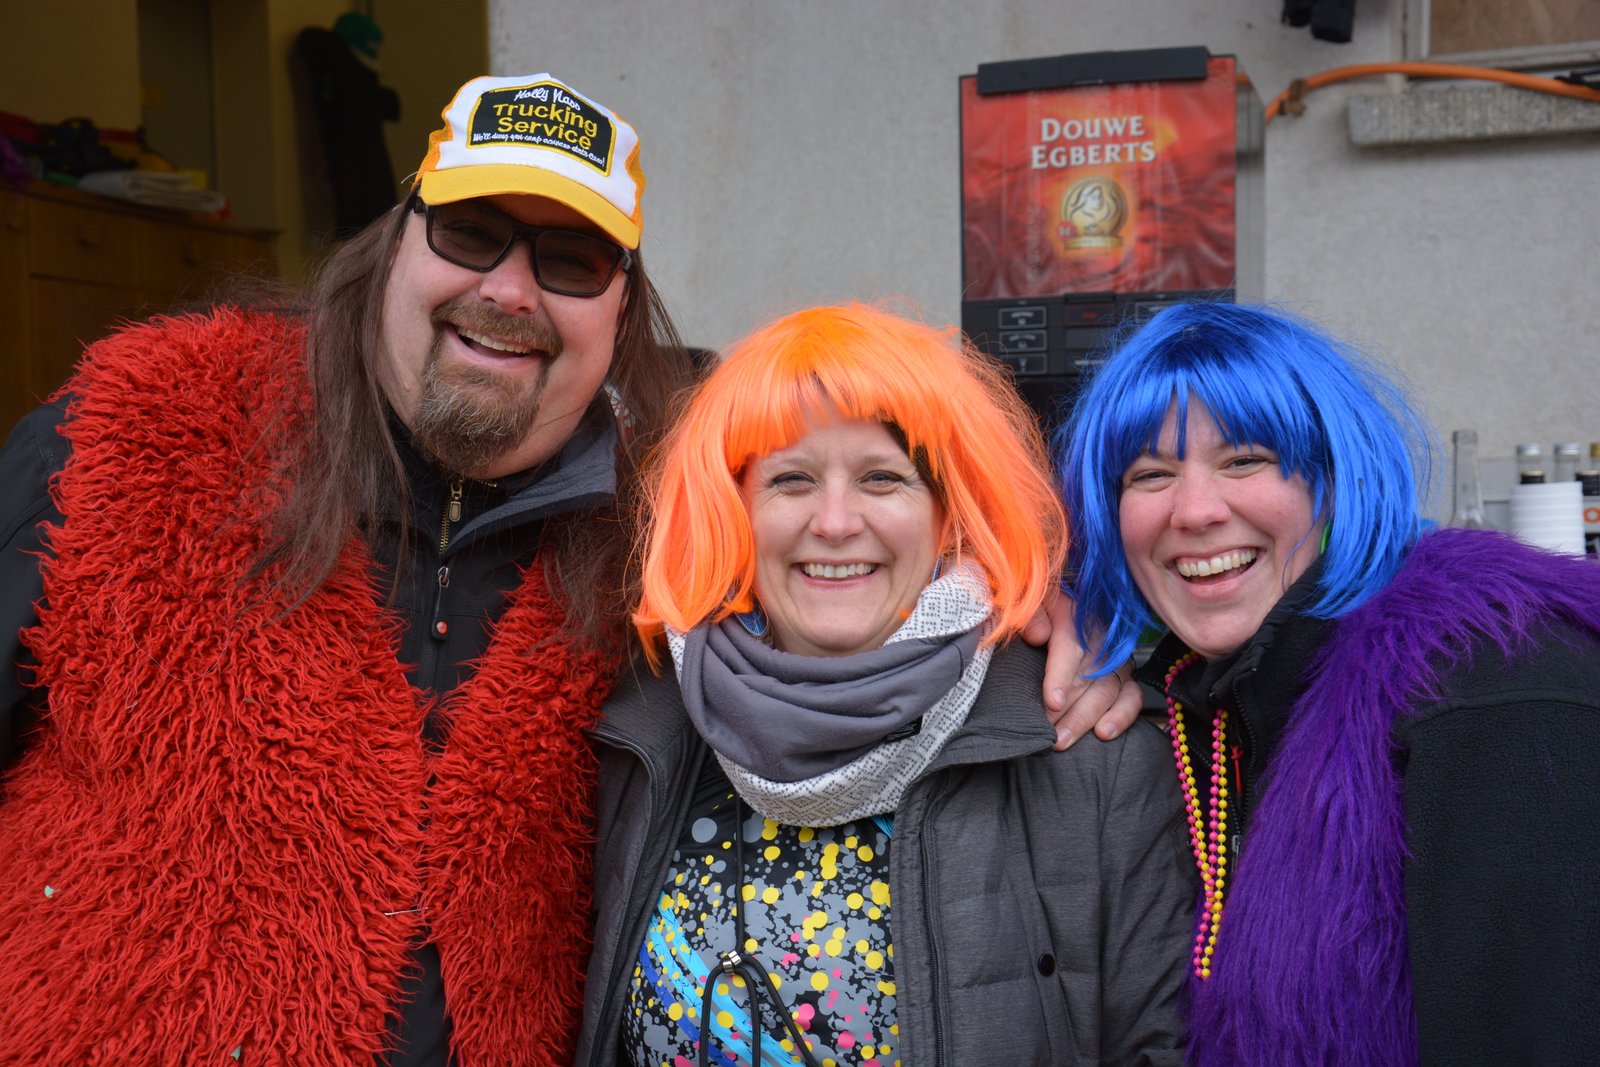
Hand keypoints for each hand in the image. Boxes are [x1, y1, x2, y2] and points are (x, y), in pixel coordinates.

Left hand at [1022, 587, 1142, 749]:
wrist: (1064, 607)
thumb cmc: (1041, 612)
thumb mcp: (1030, 602)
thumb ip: (1029, 615)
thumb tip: (1037, 635)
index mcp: (1075, 612)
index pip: (1071, 643)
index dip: (1061, 674)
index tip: (1052, 701)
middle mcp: (1101, 636)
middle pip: (1090, 675)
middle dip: (1070, 708)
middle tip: (1049, 733)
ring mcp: (1116, 657)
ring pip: (1107, 690)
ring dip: (1085, 718)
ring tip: (1063, 740)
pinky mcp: (1125, 675)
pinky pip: (1132, 696)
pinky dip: (1121, 716)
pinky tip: (1103, 733)